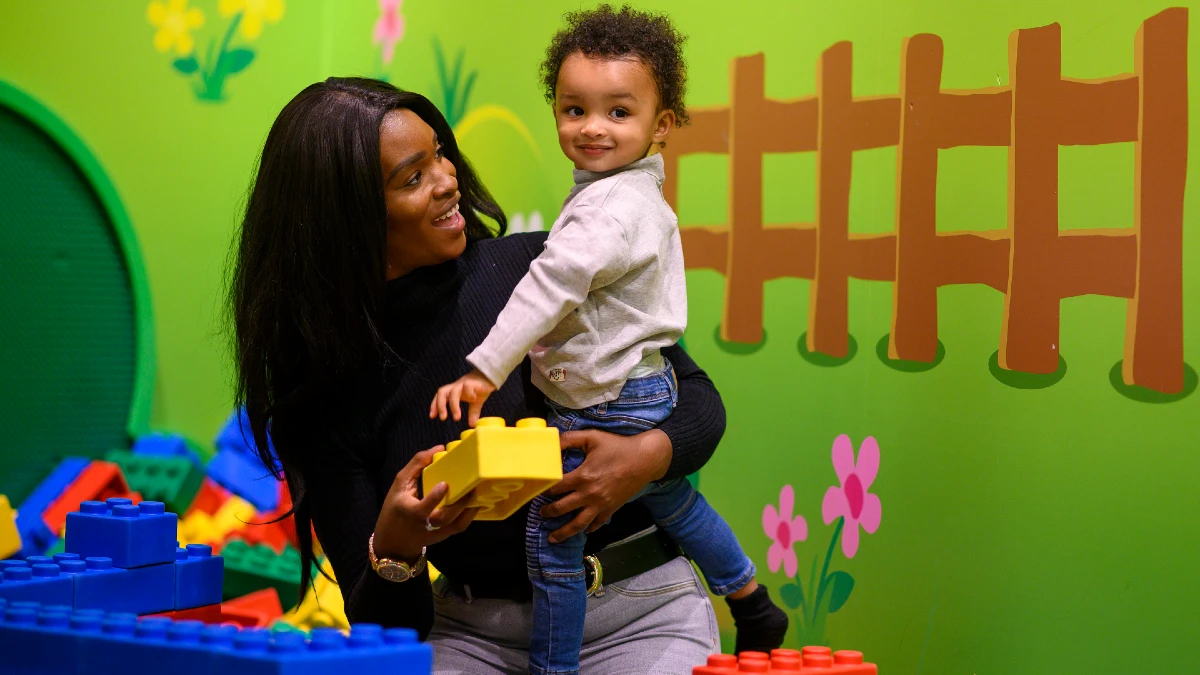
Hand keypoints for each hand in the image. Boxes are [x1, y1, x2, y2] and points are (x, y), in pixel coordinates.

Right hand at [372, 446, 481, 561]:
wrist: (394, 541)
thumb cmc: (396, 508)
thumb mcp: (400, 484)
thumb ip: (416, 465)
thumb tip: (439, 448)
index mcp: (410, 512)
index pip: (422, 509)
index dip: (434, 498)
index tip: (444, 484)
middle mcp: (424, 525)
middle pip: (444, 518)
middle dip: (459, 503)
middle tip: (471, 486)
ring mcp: (436, 533)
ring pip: (456, 525)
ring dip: (469, 508)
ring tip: (478, 491)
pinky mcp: (444, 536)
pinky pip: (460, 526)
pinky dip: (470, 514)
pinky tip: (476, 501)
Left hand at [430, 369, 496, 425]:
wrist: (491, 377)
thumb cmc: (480, 389)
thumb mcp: (475, 403)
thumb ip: (472, 413)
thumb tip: (472, 424)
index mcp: (454, 390)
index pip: (440, 396)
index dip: (434, 405)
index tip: (432, 416)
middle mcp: (456, 386)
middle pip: (442, 392)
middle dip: (440, 405)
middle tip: (443, 418)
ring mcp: (464, 383)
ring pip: (453, 392)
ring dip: (453, 405)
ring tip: (457, 418)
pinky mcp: (473, 382)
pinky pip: (467, 387)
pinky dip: (469, 394)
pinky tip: (474, 399)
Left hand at [540, 428, 671, 542]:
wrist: (645, 459)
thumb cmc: (618, 446)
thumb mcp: (592, 437)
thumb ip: (570, 439)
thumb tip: (552, 440)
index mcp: (582, 477)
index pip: (556, 488)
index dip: (544, 489)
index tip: (537, 490)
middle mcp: (589, 494)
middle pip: (562, 509)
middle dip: (549, 513)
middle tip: (541, 514)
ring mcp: (601, 504)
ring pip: (578, 524)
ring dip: (563, 532)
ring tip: (552, 538)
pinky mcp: (611, 508)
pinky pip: (598, 523)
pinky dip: (589, 528)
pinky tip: (584, 531)